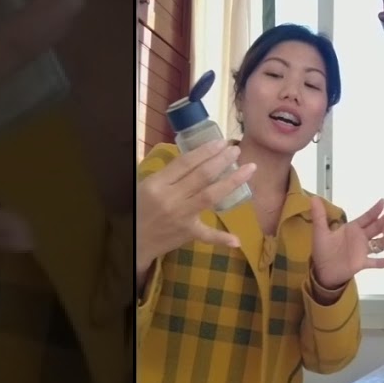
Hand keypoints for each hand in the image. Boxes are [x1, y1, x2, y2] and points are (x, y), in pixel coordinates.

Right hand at [135, 139, 256, 269]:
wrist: (134, 240)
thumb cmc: (141, 208)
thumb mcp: (148, 185)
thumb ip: (170, 174)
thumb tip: (197, 157)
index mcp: (158, 183)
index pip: (185, 163)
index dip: (206, 151)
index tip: (221, 142)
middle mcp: (170, 198)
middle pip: (202, 176)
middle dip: (222, 161)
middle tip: (236, 150)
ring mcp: (181, 216)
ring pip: (210, 196)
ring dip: (232, 182)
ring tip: (248, 169)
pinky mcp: (187, 234)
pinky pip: (207, 235)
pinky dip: (221, 238)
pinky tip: (237, 240)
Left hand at [310, 198, 383, 289]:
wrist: (322, 270)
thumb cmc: (322, 250)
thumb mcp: (320, 232)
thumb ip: (319, 215)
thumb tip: (314, 198)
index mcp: (352, 229)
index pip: (366, 217)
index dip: (375, 210)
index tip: (383, 202)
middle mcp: (361, 238)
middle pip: (376, 228)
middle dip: (383, 221)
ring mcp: (363, 251)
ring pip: (379, 243)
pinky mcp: (363, 263)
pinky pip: (378, 262)